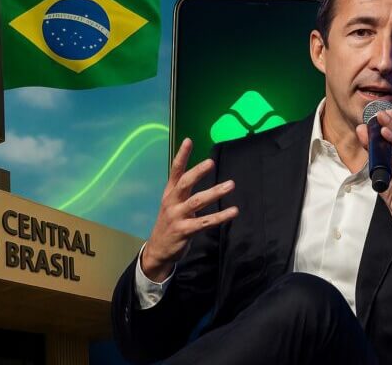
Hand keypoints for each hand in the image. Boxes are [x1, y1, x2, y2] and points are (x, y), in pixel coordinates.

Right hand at [141, 138, 238, 281]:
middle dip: (198, 172)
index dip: (181, 156)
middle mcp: (172, 202)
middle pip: (185, 183)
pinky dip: (220, 217)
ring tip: (230, 185)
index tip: (188, 140)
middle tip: (211, 162)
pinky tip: (233, 211)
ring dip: (214, 192)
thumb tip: (196, 171)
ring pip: (197, 202)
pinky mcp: (184, 231)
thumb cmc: (169, 223)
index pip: (175, 171)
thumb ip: (182, 189)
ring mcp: (177, 217)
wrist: (158, 250)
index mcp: (169, 193)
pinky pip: (205, 222)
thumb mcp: (171, 203)